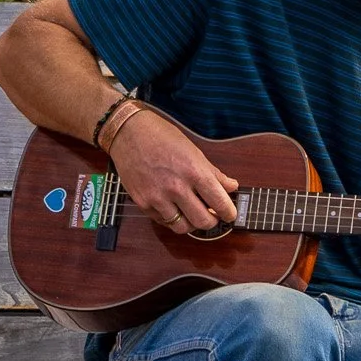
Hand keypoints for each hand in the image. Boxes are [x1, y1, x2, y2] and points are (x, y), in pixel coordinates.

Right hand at [111, 109, 237, 234]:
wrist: (129, 133)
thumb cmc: (163, 137)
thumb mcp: (194, 151)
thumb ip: (214, 173)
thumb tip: (231, 186)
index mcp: (194, 172)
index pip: (220, 203)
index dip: (229, 213)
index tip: (230, 214)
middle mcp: (177, 187)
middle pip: (203, 221)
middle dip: (212, 222)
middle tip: (213, 216)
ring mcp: (158, 197)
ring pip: (182, 227)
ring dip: (191, 223)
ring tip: (193, 214)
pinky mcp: (143, 203)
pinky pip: (163, 221)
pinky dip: (172, 218)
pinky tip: (175, 208)